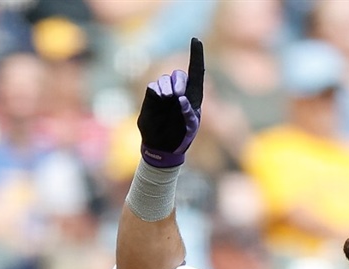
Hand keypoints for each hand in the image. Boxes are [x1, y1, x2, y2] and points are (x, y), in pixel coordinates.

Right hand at [138, 38, 203, 167]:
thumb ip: (189, 114)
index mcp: (193, 96)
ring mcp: (164, 94)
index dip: (196, 55)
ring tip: (168, 98)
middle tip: (177, 94)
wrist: (162, 147)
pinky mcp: (152, 98)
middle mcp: (179, 92)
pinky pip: (153, 87)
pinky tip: (160, 99)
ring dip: (167, 87)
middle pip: (179, 75)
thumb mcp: (190, 128)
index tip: (195, 40)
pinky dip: (157, 91)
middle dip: (179, 81)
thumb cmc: (181, 137)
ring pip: (164, 79)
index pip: (196, 72)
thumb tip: (182, 99)